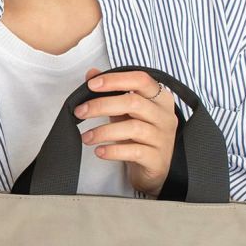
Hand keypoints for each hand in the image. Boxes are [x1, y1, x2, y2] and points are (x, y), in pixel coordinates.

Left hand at [76, 68, 177, 196]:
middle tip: (80, 112)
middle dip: (101, 105)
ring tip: (86, 137)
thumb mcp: (125, 113)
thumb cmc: (140, 138)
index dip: (115, 80)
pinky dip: (113, 150)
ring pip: (132, 128)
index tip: (91, 85)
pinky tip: (99, 151)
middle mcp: (165, 116)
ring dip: (103, 131)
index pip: (140, 80)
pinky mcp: (157, 159)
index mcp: (160, 98)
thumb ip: (111, 92)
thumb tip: (91, 73)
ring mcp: (163, 138)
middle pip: (133, 102)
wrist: (153, 171)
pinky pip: (133, 151)